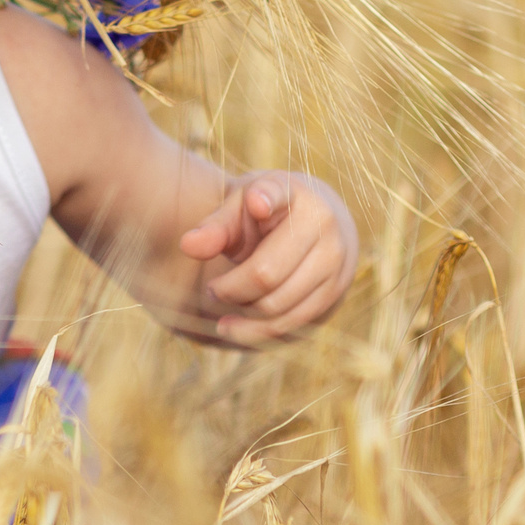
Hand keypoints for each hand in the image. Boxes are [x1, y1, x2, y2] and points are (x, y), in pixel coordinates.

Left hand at [176, 171, 357, 345]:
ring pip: (278, 307)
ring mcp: (336, 262)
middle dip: (229, 289)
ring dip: (242, 314)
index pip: (278, 194)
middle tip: (212, 289)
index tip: (255, 203)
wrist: (315, 222)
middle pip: (265, 274)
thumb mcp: (239, 208)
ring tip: (221, 304)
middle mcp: (324, 225)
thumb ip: (215, 226)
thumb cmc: (264, 213)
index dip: (265, 198)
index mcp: (294, 192)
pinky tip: (234, 327)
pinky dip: (257, 332)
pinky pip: (293, 325)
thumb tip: (187, 246)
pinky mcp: (336, 293)